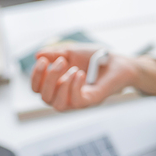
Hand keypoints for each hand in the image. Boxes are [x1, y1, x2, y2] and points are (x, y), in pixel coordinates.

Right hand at [31, 44, 155, 111]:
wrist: (119, 62)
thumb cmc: (96, 58)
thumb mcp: (73, 51)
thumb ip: (56, 53)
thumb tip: (38, 56)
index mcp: (58, 84)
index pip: (38, 88)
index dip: (35, 76)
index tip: (43, 61)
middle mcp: (66, 95)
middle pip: (44, 97)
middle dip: (48, 79)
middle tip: (60, 61)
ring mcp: (79, 100)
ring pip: (57, 104)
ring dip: (60, 85)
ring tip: (73, 69)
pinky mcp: (92, 101)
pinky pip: (77, 102)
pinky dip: (74, 88)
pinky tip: (80, 74)